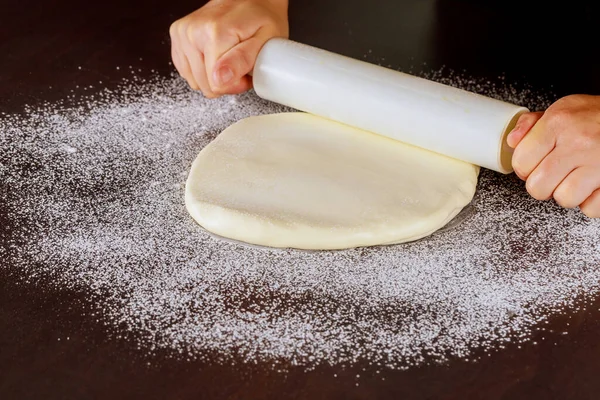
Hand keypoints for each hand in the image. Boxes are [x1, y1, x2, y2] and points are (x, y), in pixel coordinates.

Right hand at [169, 0, 288, 97]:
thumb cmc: (262, 19)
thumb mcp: (264, 41)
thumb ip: (242, 61)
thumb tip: (219, 80)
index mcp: (214, 33)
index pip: (216, 85)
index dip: (235, 85)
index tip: (246, 73)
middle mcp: (193, 31)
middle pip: (204, 84)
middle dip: (224, 81)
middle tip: (240, 65)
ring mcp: (182, 33)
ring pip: (195, 81)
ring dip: (213, 76)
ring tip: (229, 59)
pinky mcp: (177, 36)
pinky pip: (186, 71)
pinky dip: (202, 69)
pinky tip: (215, 57)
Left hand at [507, 94, 599, 217]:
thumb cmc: (599, 116)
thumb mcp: (565, 109)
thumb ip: (532, 124)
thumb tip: (512, 142)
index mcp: (559, 123)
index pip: (521, 162)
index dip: (524, 168)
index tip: (533, 165)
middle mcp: (578, 143)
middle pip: (537, 187)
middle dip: (542, 185)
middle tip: (554, 175)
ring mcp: (599, 164)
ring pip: (564, 199)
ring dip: (568, 193)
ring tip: (577, 177)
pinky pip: (591, 208)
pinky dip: (592, 202)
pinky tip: (594, 185)